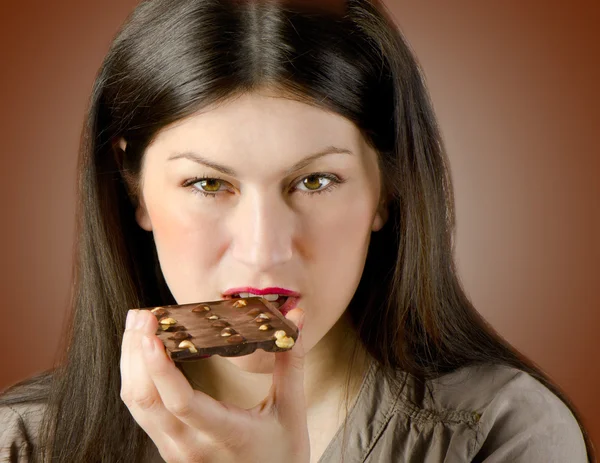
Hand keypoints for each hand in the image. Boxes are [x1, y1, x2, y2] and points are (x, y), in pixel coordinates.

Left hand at [120, 307, 308, 462]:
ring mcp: (175, 449)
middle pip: (146, 399)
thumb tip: (296, 316)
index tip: (152, 335)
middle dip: (136, 353)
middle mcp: (190, 446)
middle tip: (142, 315)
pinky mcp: (169, 447)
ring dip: (131, 362)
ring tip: (137, 326)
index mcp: (223, 434)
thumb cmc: (282, 456)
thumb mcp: (291, 410)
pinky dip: (137, 378)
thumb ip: (291, 360)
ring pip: (137, 404)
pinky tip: (142, 354)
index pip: (180, 402)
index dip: (160, 368)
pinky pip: (142, 411)